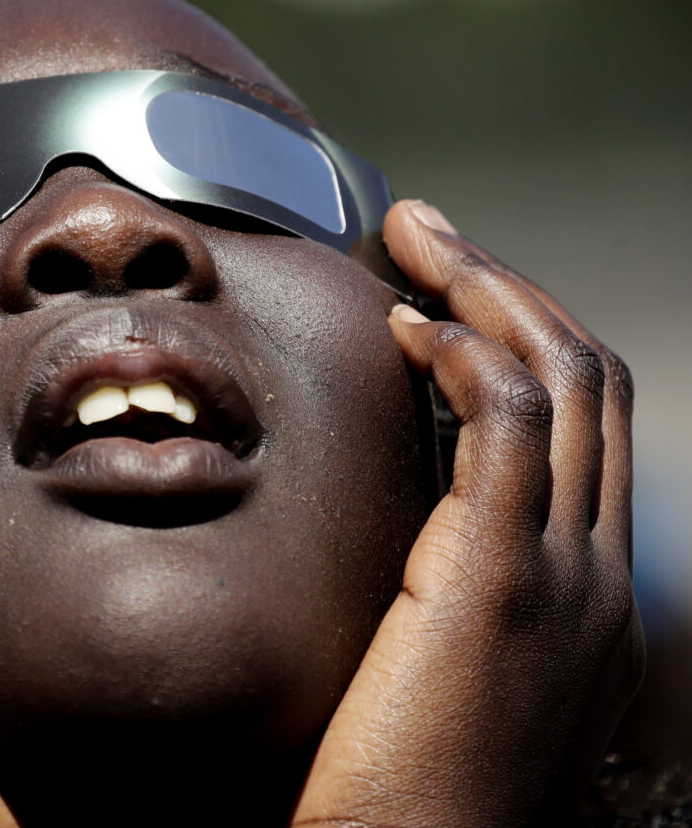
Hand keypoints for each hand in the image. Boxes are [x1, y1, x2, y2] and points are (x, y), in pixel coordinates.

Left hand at [292, 201, 644, 826]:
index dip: (520, 334)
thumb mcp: (444, 667)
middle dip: (507, 283)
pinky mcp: (500, 581)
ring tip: (413, 238)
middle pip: (586, 378)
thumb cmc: (402, 785)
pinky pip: (507, 425)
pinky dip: (462, 355)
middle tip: (427, 228)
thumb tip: (402, 510)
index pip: (584, 424)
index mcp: (586, 591)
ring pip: (562, 380)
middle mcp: (598, 573)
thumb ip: (448, 583)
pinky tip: (404, 324)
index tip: (442, 290)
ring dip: (486, 288)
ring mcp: (566, 576)